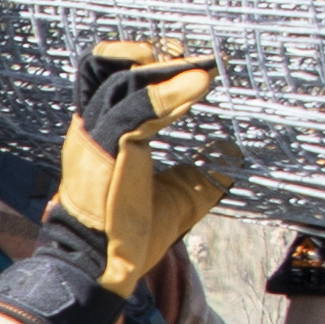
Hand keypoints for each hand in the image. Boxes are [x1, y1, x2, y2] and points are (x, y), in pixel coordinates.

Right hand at [63, 39, 240, 288]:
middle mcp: (93, 126)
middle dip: (157, 56)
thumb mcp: (178, 197)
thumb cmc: (130, 235)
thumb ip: (200, 173)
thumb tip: (231, 154)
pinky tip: (198, 85)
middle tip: (197, 58)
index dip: (151, 62)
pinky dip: (168, 94)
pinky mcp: (102, 147)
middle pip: (112, 65)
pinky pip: (134, 110)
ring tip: (200, 68)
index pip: (116, 76)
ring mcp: (94, 134)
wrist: (101, 267)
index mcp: (103, 132)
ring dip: (164, 68)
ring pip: (122, 80)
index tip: (193, 64)